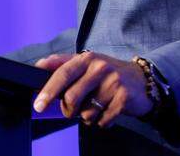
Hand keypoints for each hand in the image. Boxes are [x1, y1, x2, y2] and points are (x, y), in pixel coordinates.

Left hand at [32, 51, 151, 126]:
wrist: (141, 80)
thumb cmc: (107, 73)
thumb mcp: (86, 63)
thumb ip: (62, 63)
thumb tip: (39, 65)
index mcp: (86, 58)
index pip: (62, 74)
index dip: (48, 90)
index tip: (38, 105)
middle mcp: (99, 67)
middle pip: (72, 97)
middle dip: (68, 110)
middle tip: (72, 111)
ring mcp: (113, 82)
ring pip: (87, 112)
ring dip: (87, 116)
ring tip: (96, 107)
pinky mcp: (123, 98)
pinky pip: (102, 120)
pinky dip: (102, 121)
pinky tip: (107, 111)